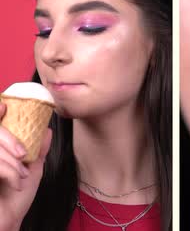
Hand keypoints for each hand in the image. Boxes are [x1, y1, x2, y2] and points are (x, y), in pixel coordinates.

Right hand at [0, 102, 51, 230]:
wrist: (8, 223)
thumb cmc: (15, 199)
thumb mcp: (32, 171)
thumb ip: (38, 149)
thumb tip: (47, 129)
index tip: (5, 107)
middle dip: (9, 139)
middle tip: (24, 155)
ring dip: (11, 161)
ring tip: (22, 175)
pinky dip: (9, 172)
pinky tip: (16, 183)